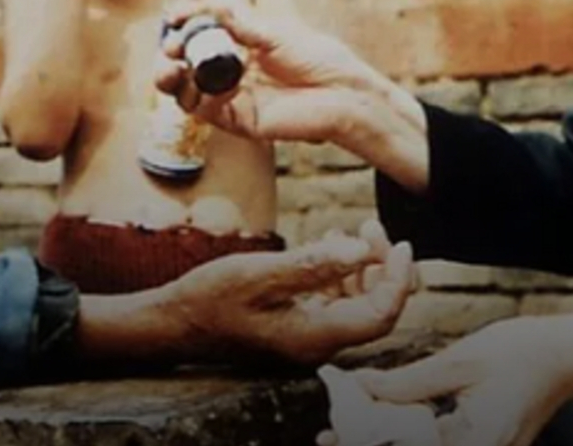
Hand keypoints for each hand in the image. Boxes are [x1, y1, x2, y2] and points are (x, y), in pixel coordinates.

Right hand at [154, 0, 387, 143]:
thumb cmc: (316, 57)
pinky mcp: (235, 118)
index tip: (175, 14)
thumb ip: (238, 18)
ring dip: (170, 78)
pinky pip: (203, 110)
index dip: (183, 21)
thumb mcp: (273, 29)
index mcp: (238, 42)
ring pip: (185, 89)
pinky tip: (202, 86)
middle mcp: (229, 68)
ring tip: (170, 68)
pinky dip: (196, 97)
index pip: (197, 30)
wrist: (342, 93)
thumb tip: (203, 0)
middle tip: (170, 47)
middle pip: (184, 61)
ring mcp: (230, 94)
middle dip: (169, 52)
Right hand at [165, 220, 415, 364]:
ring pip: (356, 306)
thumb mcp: (257, 274)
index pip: (380, 316)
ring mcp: (307, 338)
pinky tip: (329, 246)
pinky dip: (339, 274)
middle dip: (382, 268)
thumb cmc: (209, 298)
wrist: (173, 323)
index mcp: (313, 338)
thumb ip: (312, 265)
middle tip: (371, 228)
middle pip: (374, 312)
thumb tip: (361, 252)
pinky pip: (333, 303)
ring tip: (352, 232)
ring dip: (362, 269)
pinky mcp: (296, 327)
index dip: (398, 279)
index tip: (399, 242)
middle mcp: (316, 345)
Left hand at [322, 316, 572, 445]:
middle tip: (328, 435)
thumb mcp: (458, 362)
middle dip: (370, 445)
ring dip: (386, 441)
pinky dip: (410, 437)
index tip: (330, 433)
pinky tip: (384, 422)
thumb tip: (359, 389)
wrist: (569, 355)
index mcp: (475, 442)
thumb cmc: (520, 352)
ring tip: (345, 429)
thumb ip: (407, 383)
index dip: (364, 443)